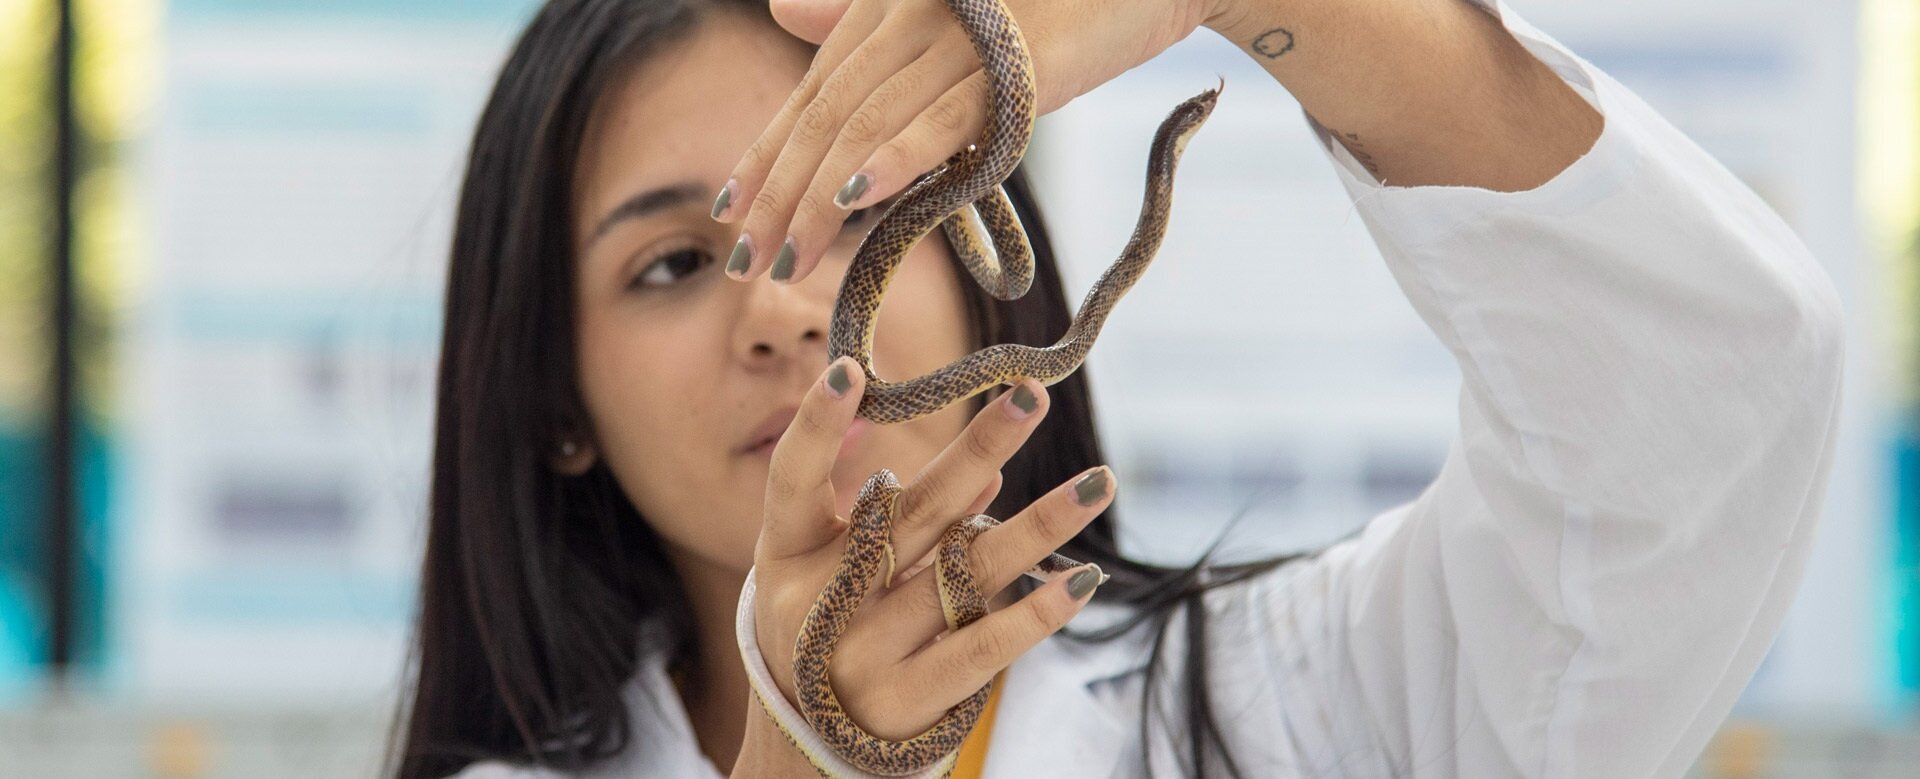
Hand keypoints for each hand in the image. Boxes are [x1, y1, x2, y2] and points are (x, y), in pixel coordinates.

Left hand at [712, 0, 1215, 283]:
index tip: (731, 213)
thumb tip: (783, 13)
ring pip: (870, 121)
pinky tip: (855, 199)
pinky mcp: (1016, 61)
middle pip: (828, 112)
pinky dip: (893, 158)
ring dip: (820, 195)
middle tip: (746, 258)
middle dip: (780, 191)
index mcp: (892, 1)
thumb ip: (870, 22)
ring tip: (788, 257)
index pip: (815, 89)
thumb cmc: (1066, 1)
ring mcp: (963, 33)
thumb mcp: (959, 21)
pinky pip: (941, 116)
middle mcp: (912, 8)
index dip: (768, 152)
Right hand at [747, 356, 1110, 744]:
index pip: (793, 479)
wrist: (808, 750)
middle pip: (912, 511)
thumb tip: (989, 471)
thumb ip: (896, 519)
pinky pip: (984, 646)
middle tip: (1034, 396)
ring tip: (1100, 483)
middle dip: (979, 448)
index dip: (816, 426)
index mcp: (785, 556)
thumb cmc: (827, 631)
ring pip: (966, 570)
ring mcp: (862, 654)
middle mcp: (820, 602)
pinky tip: (1083, 579)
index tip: (849, 369)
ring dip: (1041, 523)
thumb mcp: (833, 572)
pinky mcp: (908, 700)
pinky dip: (1037, 610)